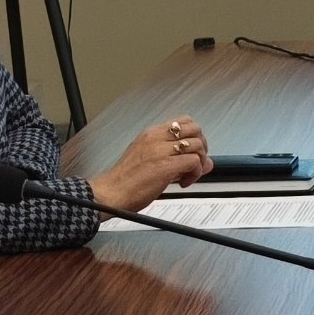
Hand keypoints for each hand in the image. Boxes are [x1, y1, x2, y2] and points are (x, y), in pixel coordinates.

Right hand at [90, 116, 211, 213]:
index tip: (191, 151)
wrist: (110, 193)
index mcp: (151, 134)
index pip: (183, 121)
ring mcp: (161, 151)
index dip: (194, 135)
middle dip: (201, 146)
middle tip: (194, 162)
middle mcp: (156, 139)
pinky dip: (195, 173)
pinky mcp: (166, 166)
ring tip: (187, 175)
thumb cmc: (125, 181)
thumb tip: (203, 162)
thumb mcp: (150, 160)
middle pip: (195, 129)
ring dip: (199, 162)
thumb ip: (176, 157)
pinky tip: (183, 182)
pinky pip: (194, 162)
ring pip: (197, 145)